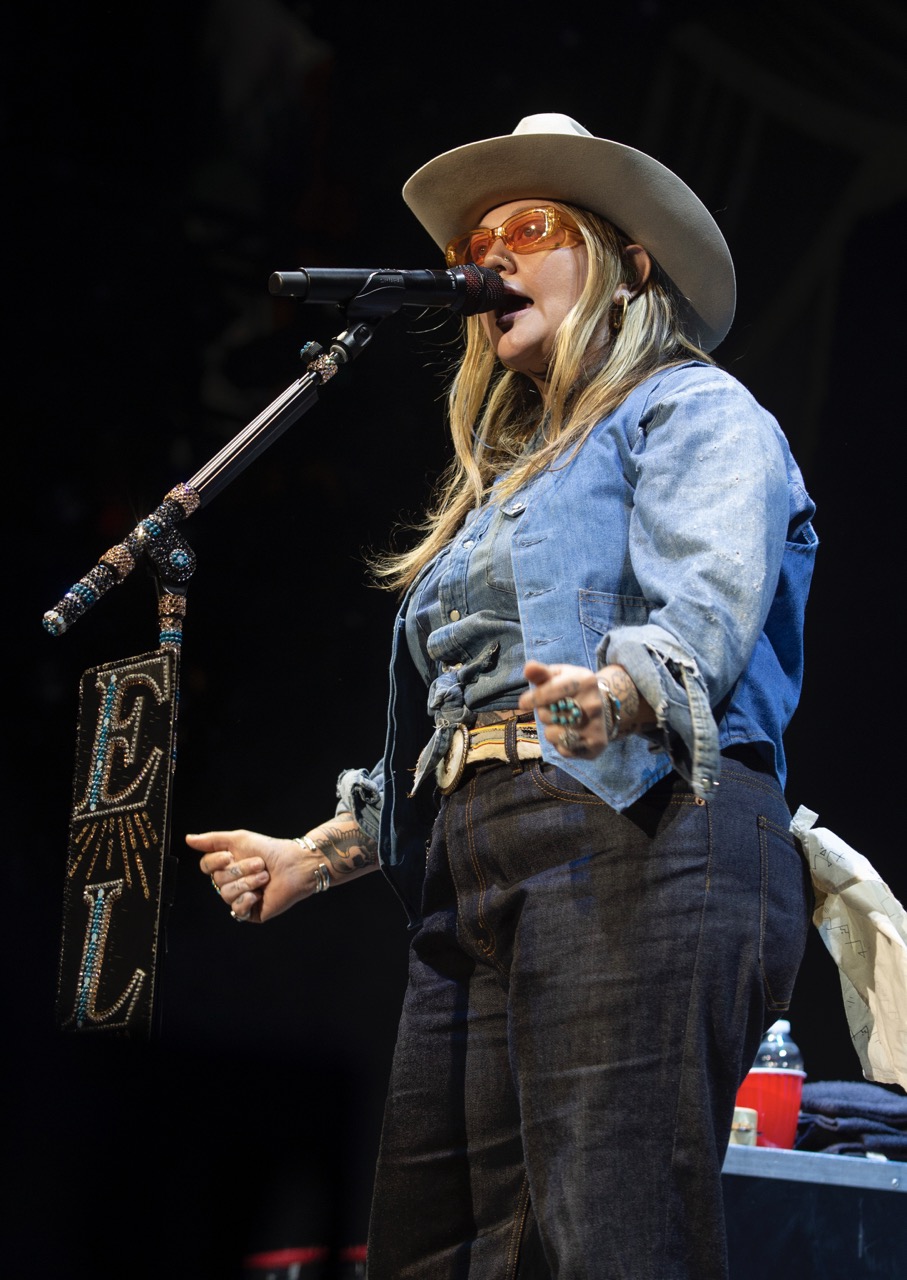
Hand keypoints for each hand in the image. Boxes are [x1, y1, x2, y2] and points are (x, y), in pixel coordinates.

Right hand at [187, 813, 378, 923]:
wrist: (295, 864)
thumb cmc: (269, 850)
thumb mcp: (239, 839)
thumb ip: (213, 840)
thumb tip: (188, 839)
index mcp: (226, 866)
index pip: (205, 867)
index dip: (215, 862)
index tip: (230, 855)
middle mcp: (230, 883)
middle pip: (218, 880)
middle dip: (240, 870)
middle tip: (260, 864)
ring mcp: (240, 898)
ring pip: (227, 894)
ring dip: (248, 882)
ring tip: (265, 877)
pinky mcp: (251, 913)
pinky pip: (237, 910)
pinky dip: (247, 900)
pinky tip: (259, 894)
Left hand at [518, 660, 651, 758]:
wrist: (603, 708)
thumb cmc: (573, 689)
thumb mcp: (560, 675)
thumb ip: (541, 673)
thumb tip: (528, 668)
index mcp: (585, 681)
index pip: (551, 691)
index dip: (534, 698)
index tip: (523, 703)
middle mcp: (593, 704)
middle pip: (547, 715)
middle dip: (543, 713)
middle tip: (554, 709)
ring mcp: (595, 726)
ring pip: (552, 735)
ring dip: (550, 730)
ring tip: (562, 722)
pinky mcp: (596, 745)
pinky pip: (563, 750)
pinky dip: (560, 744)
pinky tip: (570, 734)